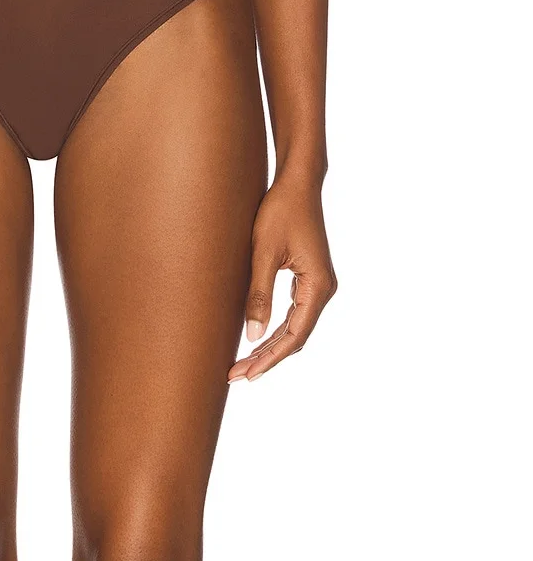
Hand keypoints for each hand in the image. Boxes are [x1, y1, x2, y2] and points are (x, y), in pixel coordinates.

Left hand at [229, 175, 335, 382]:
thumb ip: (258, 296)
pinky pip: (294, 315)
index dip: (269, 359)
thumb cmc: (280, 212)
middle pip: (295, 338)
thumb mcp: (263, 254)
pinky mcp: (308, 280)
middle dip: (266, 359)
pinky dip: (275, 331)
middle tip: (236, 376)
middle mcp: (323, 289)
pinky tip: (257, 342)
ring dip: (269, 348)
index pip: (293, 336)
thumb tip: (252, 337)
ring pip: (294, 329)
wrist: (297, 183)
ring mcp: (318, 285)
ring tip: (242, 365)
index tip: (245, 375)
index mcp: (317, 287)